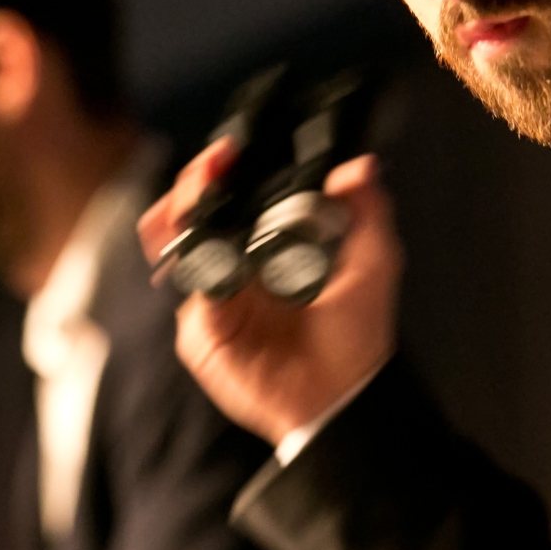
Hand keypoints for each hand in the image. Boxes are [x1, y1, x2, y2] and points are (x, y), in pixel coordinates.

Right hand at [138, 140, 400, 444]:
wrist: (342, 396)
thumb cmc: (356, 338)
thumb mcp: (374, 264)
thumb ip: (369, 211)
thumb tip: (359, 167)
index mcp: (267, 250)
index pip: (231, 201)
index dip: (223, 174)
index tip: (230, 153)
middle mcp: (235, 270)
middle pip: (193, 216)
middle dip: (193, 184)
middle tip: (212, 168)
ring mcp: (215, 300)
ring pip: (176, 247)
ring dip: (179, 215)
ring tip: (197, 195)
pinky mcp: (203, 333)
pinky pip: (191, 294)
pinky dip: (200, 271)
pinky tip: (218, 257)